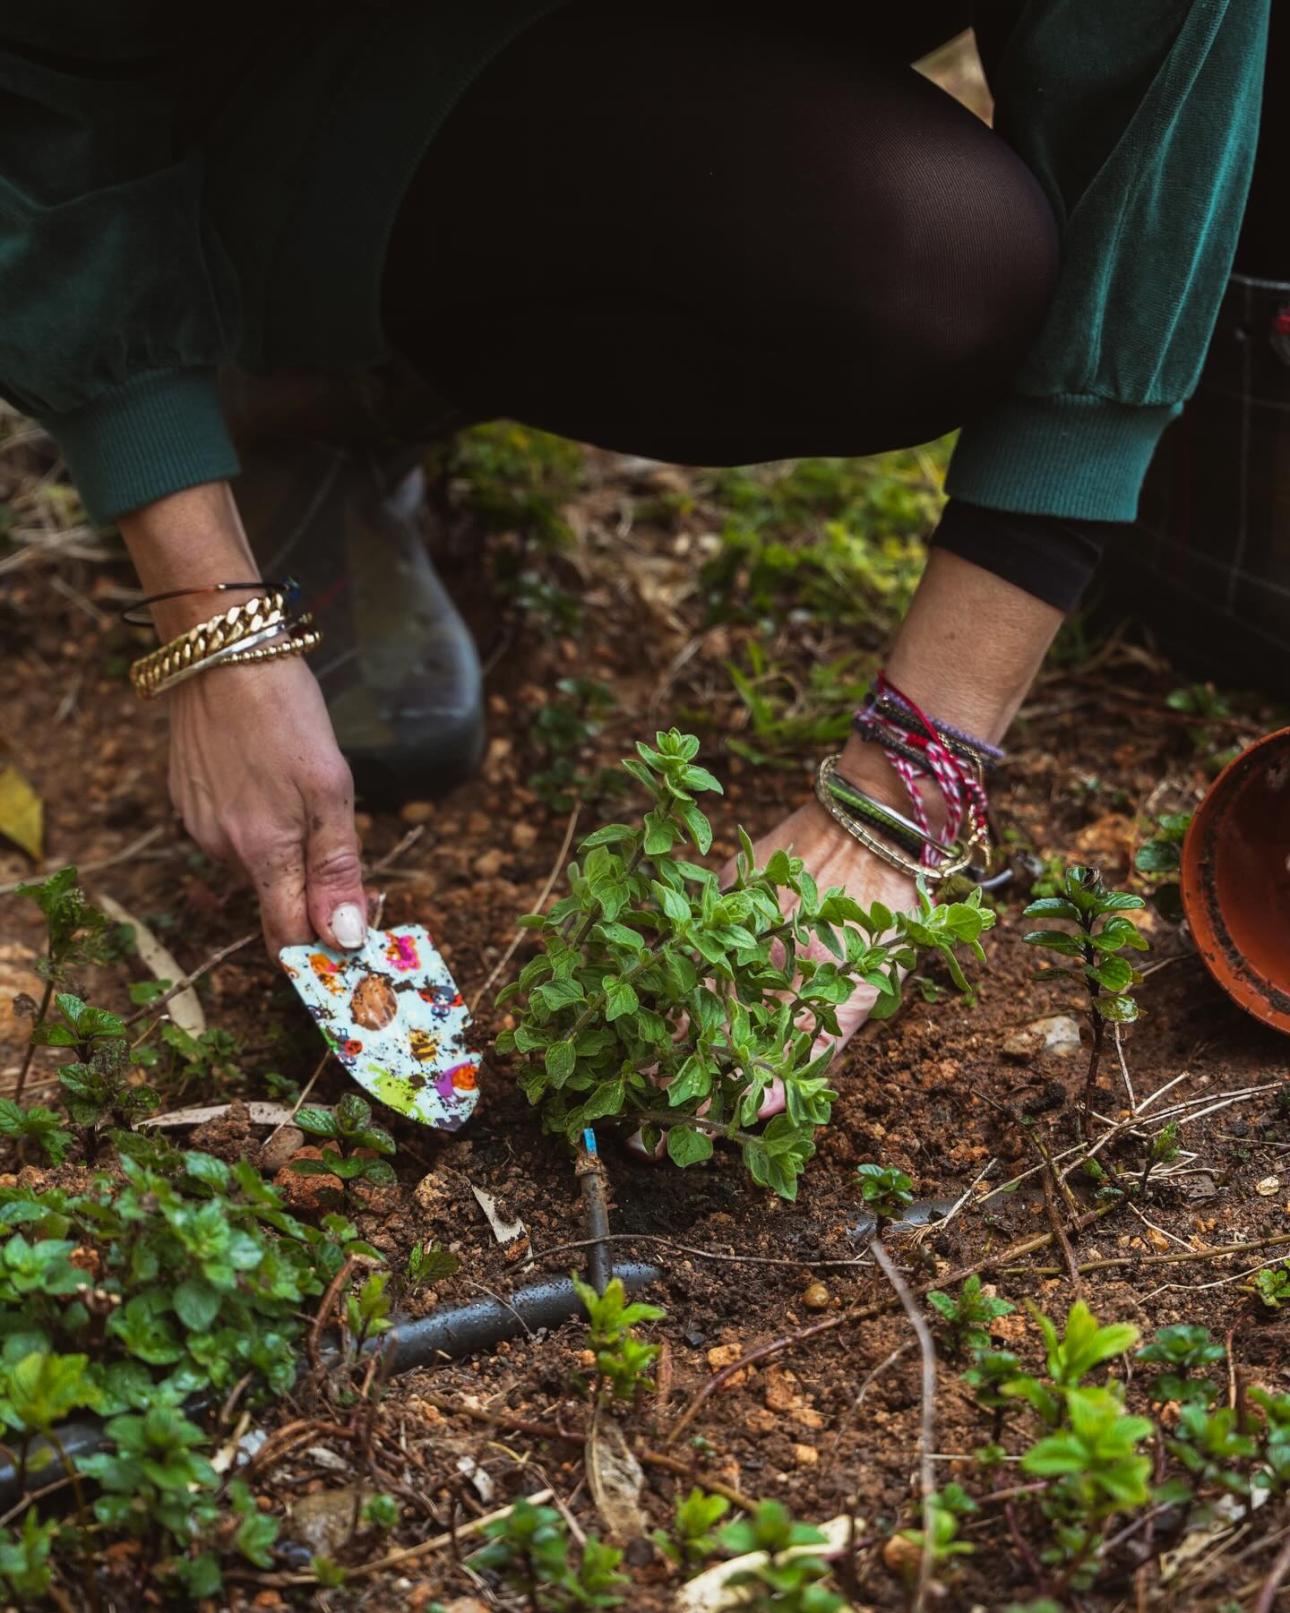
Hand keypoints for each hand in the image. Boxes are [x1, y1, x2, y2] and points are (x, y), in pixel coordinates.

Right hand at [167, 654, 367, 958]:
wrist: (221, 652)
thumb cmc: (286, 714)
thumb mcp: (331, 790)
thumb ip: (336, 867)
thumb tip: (343, 937)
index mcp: (262, 854)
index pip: (286, 936)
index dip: (319, 948)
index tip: (351, 940)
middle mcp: (222, 850)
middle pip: (274, 896)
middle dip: (309, 885)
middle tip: (338, 830)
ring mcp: (198, 824)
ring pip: (253, 861)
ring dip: (283, 846)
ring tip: (301, 790)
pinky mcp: (186, 798)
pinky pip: (230, 829)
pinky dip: (256, 818)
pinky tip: (268, 775)